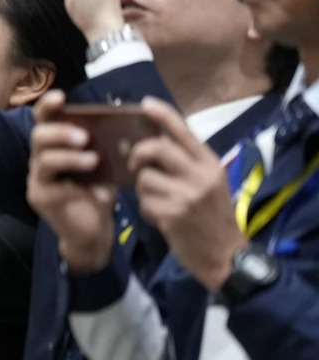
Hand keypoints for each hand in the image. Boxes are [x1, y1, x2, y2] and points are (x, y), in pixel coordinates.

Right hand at [26, 91, 116, 272]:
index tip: (62, 97)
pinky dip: (74, 187)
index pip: (44, 119)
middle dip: (60, 132)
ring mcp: (38, 179)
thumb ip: (106, 146)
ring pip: (44, 159)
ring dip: (69, 157)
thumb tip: (126, 124)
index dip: (48, 106)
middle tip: (84, 137)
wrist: (94, 230)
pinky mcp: (41, 198)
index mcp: (55, 145)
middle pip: (38, 135)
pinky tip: (93, 192)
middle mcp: (40, 159)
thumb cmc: (98, 192)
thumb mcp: (105, 165)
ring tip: (92, 161)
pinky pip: (52, 187)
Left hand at [129, 97, 244, 290]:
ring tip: (158, 201)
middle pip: (156, 148)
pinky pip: (144, 202)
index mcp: (210, 164)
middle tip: (135, 164)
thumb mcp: (209, 183)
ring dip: (144, 190)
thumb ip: (187, 163)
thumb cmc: (213, 217)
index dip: (163, 115)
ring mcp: (186, 195)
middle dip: (137, 154)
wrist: (225, 255)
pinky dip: (147, 209)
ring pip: (145, 178)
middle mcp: (200, 175)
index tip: (145, 104)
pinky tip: (161, 218)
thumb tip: (153, 142)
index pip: (184, 131)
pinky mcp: (172, 215)